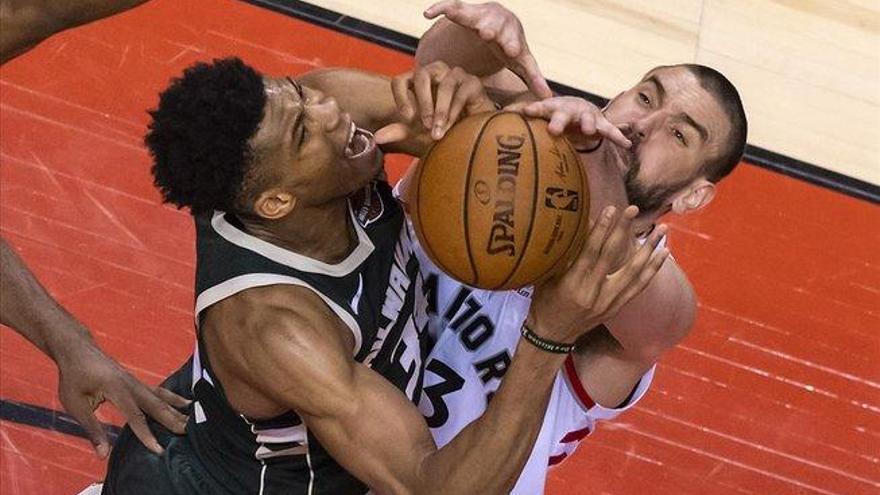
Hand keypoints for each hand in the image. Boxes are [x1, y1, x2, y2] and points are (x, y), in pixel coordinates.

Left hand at [56, 340, 189, 456]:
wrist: (78, 350)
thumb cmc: (73, 378)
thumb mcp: (76, 405)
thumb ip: (93, 429)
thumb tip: (102, 455)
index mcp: (116, 389)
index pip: (135, 416)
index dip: (147, 435)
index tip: (159, 450)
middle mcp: (131, 384)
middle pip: (156, 405)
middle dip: (172, 420)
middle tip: (188, 433)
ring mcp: (136, 381)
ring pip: (160, 397)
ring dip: (176, 410)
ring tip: (192, 419)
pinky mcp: (136, 381)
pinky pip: (158, 391)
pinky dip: (173, 398)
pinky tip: (185, 402)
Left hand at [375, 61, 494, 145]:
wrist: (472, 134)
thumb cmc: (442, 128)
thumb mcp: (418, 132)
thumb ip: (399, 132)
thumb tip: (376, 138)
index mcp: (417, 82)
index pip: (400, 80)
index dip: (401, 97)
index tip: (406, 118)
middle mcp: (435, 73)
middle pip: (422, 75)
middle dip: (423, 103)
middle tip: (425, 125)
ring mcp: (455, 75)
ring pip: (444, 84)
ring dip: (440, 110)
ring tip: (439, 131)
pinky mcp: (473, 82)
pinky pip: (461, 92)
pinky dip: (455, 111)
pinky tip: (454, 126)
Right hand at [424, 0, 551, 98]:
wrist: (499, 24)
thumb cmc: (510, 47)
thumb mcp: (521, 63)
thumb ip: (534, 79)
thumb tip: (549, 99)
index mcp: (513, 35)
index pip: (514, 39)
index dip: (513, 44)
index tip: (513, 50)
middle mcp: (498, 22)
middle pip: (495, 24)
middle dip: (491, 27)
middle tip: (487, 33)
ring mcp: (480, 14)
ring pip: (473, 13)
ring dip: (465, 14)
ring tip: (453, 15)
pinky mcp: (464, 10)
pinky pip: (451, 6)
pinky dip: (440, 7)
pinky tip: (426, 13)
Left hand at [507, 96, 631, 149]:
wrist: (578, 106)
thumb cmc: (553, 114)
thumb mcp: (538, 115)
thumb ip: (519, 117)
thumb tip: (495, 121)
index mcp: (551, 108)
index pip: (540, 108)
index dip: (533, 110)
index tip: (525, 112)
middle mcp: (569, 109)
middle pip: (563, 114)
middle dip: (560, 120)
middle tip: (554, 129)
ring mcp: (587, 115)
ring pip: (589, 120)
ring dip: (590, 125)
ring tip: (590, 132)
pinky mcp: (601, 123)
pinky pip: (610, 131)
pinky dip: (618, 136)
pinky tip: (627, 144)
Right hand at [528, 205, 668, 343]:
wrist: (552, 336)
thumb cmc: (544, 303)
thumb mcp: (546, 278)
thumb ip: (563, 256)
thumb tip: (578, 225)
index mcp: (573, 285)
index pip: (590, 251)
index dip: (601, 229)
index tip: (610, 209)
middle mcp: (594, 293)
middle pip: (613, 256)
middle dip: (624, 231)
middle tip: (634, 209)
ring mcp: (608, 302)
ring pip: (634, 272)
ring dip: (649, 249)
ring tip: (662, 229)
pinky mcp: (616, 307)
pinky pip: (639, 286)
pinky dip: (652, 269)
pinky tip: (663, 254)